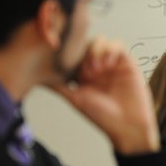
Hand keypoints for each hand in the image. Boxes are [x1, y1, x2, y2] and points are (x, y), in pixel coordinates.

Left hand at [51, 37, 159, 153]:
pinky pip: (118, 45)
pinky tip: (108, 63)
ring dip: (96, 49)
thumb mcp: (76, 100)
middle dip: (83, 52)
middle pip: (87, 44)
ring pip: (101, 41)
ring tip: (97, 67)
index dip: (70, 53)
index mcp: (84, 74)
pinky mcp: (127, 62)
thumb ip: (59, 87)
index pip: (74, 54)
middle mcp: (98, 67)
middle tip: (85, 70)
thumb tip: (38, 80)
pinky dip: (111, 49)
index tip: (67, 61)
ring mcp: (112, 63)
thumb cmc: (103, 117)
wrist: (127, 125)